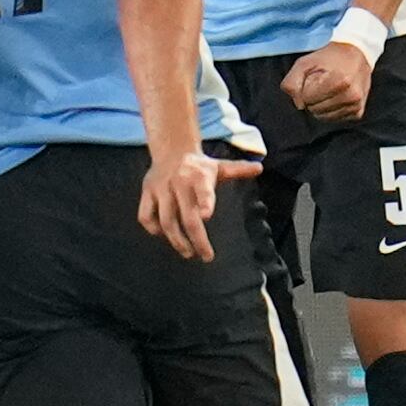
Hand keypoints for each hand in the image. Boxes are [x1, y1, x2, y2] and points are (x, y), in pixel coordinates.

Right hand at [136, 149, 263, 260]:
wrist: (171, 149)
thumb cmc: (199, 165)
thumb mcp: (219, 166)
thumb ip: (238, 169)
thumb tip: (259, 167)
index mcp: (199, 176)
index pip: (203, 190)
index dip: (205, 201)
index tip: (207, 216)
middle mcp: (179, 182)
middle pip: (186, 217)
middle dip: (197, 239)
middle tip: (206, 256)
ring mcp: (161, 189)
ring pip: (166, 221)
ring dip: (177, 240)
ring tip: (188, 252)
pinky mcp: (147, 193)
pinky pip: (146, 216)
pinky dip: (154, 229)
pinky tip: (164, 236)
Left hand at [281, 41, 373, 124]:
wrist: (355, 55)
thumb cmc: (327, 59)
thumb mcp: (304, 63)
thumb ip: (292, 83)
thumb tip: (299, 105)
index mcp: (340, 81)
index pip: (307, 98)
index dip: (305, 88)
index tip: (314, 78)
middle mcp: (351, 95)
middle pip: (314, 109)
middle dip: (312, 98)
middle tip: (321, 83)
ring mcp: (356, 105)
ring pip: (323, 117)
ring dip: (320, 105)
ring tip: (328, 89)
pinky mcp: (358, 112)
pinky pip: (333, 119)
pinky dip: (330, 110)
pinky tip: (335, 96)